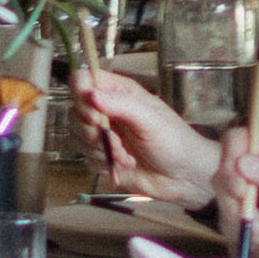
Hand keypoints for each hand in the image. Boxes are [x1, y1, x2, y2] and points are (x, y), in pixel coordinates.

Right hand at [77, 64, 217, 212]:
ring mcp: (101, 134)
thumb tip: (91, 94)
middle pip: (74, 110)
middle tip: (116, 139)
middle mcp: (106, 110)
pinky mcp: (100, 157)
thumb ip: (121, 105)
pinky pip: (84, 157)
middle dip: (92, 130)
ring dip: (100, 148)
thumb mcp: (150, 118)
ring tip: (126, 155)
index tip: (95, 114)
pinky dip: (104, 163)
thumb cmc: (173, 140)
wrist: (183, 177)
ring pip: (76, 136)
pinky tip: (126, 164)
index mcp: (118, 92)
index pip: (82, 80)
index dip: (81, 95)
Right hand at [212, 125, 258, 257]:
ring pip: (224, 201)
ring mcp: (245, 193)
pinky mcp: (238, 217)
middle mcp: (256, 167)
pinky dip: (250, 236)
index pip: (238, 139)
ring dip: (251, 225)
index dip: (232, 158)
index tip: (241, 187)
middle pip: (224, 171)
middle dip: (241, 202)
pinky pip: (227, 223)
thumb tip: (242, 161)